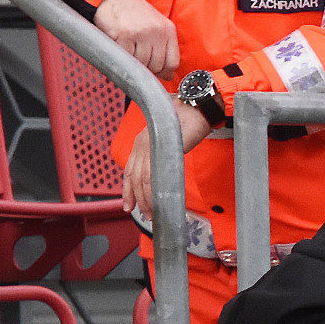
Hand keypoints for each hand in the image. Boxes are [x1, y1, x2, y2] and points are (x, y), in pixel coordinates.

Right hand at [96, 0, 178, 78]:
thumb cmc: (134, 12)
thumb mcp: (156, 24)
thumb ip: (164, 47)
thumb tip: (167, 75)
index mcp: (168, 30)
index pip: (173, 62)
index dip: (164, 72)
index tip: (157, 72)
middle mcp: (157, 32)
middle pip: (157, 66)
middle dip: (147, 67)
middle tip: (138, 57)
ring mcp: (141, 34)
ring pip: (142, 64)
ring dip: (134, 61)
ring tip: (129, 48)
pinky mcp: (124, 35)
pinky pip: (127, 57)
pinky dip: (123, 56)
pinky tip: (120, 45)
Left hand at [121, 100, 212, 220]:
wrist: (196, 110)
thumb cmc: (187, 124)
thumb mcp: (169, 141)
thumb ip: (162, 155)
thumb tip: (164, 172)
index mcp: (141, 142)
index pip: (130, 170)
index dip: (128, 189)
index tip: (129, 204)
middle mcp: (141, 144)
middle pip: (132, 177)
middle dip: (134, 198)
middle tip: (139, 213)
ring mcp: (149, 147)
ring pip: (141, 180)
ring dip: (144, 199)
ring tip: (150, 213)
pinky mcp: (160, 150)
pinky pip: (151, 176)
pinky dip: (151, 192)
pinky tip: (156, 202)